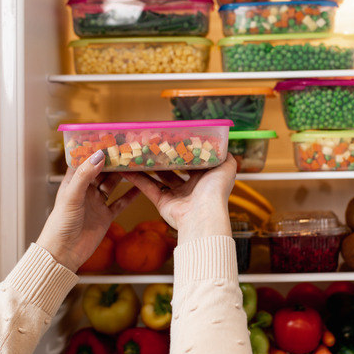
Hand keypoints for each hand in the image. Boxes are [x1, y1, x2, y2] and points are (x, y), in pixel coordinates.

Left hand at [37, 150, 138, 271]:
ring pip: (112, 184)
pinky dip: (131, 195)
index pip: (85, 161)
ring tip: (136, 164)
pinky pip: (120, 203)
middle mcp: (85, 191)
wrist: (64, 253)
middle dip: (113, 161)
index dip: (95, 150)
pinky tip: (141, 188)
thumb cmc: (60, 225)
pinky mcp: (106, 216)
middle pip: (102, 171)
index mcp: (73, 183)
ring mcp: (97, 203)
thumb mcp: (72, 196)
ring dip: (123, 176)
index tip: (109, 139)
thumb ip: (85, 175)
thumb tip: (99, 156)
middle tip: (127, 150)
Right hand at [121, 154, 236, 244]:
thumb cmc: (216, 190)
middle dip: (164, 158)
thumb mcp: (227, 167)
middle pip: (174, 169)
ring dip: (148, 167)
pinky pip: (148, 188)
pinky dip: (137, 179)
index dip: (183, 151)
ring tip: (137, 153)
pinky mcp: (163, 203)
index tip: (172, 139)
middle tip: (152, 144)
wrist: (203, 214)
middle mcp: (190, 187)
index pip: (192, 162)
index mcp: (204, 178)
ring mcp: (175, 195)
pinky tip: (127, 169)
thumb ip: (226, 156)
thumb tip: (223, 145)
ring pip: (159, 178)